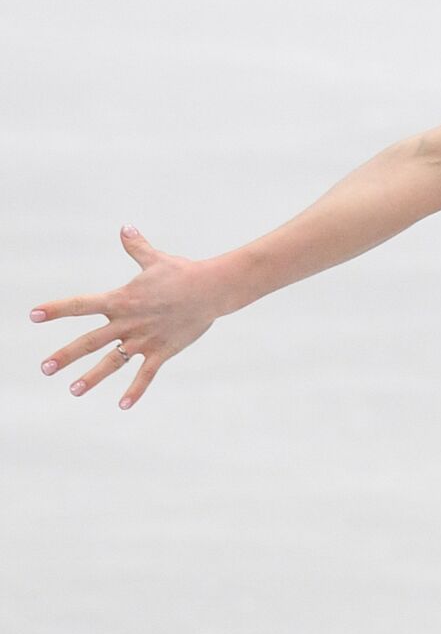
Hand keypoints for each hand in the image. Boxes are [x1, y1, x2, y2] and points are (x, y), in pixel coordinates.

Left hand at [31, 226, 220, 408]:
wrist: (211, 289)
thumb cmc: (183, 272)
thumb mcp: (156, 259)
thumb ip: (136, 246)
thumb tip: (125, 228)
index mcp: (121, 300)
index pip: (81, 305)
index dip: (56, 309)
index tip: (34, 315)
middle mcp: (127, 322)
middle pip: (89, 341)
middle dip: (65, 355)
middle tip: (45, 368)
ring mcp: (144, 340)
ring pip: (111, 362)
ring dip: (91, 377)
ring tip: (73, 390)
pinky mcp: (161, 351)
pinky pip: (145, 374)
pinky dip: (135, 390)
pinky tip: (122, 405)